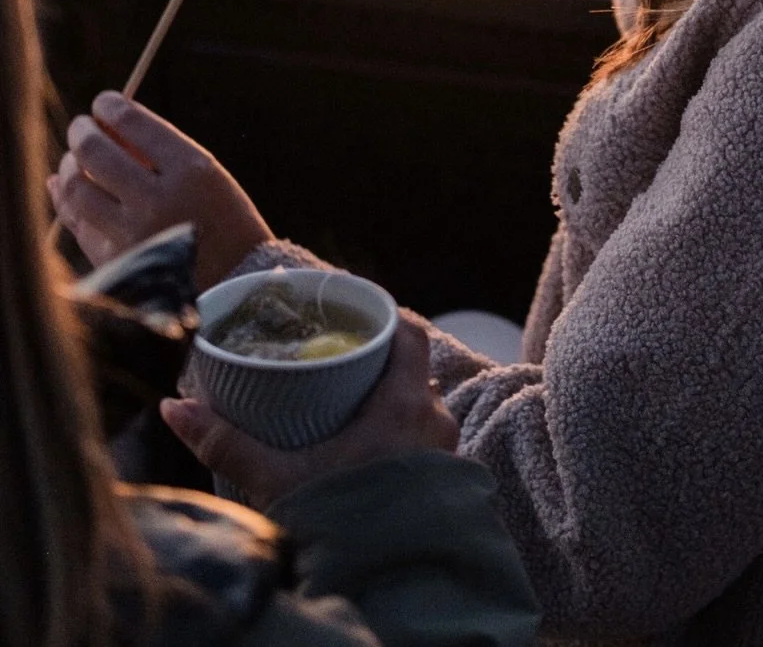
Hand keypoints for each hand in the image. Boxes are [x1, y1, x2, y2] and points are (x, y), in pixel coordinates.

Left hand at [49, 91, 269, 289]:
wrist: (234, 283)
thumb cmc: (222, 218)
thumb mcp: (205, 174)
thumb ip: (159, 151)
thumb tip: (107, 124)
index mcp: (191, 171)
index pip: (135, 123)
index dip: (111, 106)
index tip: (104, 102)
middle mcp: (159, 201)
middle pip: (96, 153)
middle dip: (82, 131)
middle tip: (82, 127)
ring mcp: (132, 235)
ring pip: (76, 188)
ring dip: (69, 165)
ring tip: (75, 159)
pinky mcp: (114, 262)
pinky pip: (76, 223)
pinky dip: (64, 199)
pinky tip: (61, 185)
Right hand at [160, 318, 456, 510]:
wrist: (381, 586)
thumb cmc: (335, 525)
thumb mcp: (275, 480)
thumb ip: (226, 441)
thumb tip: (174, 405)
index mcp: (406, 405)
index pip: (409, 335)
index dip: (384, 320)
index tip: (354, 320)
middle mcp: (434, 422)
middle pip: (413, 371)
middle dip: (380, 365)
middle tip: (341, 364)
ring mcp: (444, 454)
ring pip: (421, 408)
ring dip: (392, 403)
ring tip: (352, 407)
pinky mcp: (443, 484)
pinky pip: (426, 441)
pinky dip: (402, 436)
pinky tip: (371, 449)